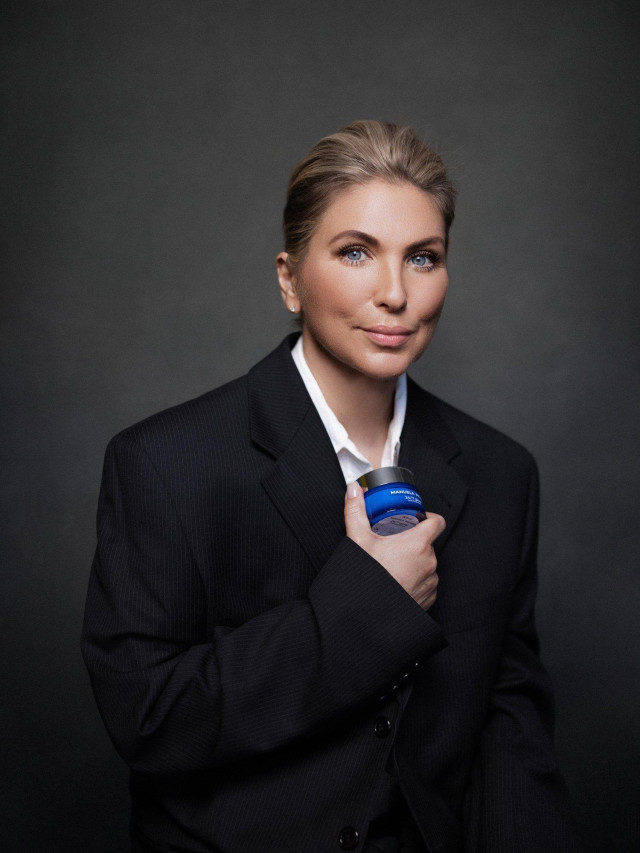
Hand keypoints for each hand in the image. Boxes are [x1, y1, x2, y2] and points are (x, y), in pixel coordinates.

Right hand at [344, 482, 444, 610]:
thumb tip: (354, 490)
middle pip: (428, 543)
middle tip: (393, 543)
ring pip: (427, 564)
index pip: (437, 521)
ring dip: (415, 562)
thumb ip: (355, 511)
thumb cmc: (367, 578)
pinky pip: (426, 583)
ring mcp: (430, 582)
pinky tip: (397, 581)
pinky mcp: (428, 599)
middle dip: (413, 541)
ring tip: (393, 564)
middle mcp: (429, 562)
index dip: (428, 517)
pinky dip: (415, 580)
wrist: (366, 615)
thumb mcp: (358, 539)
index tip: (415, 518)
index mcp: (417, 544)